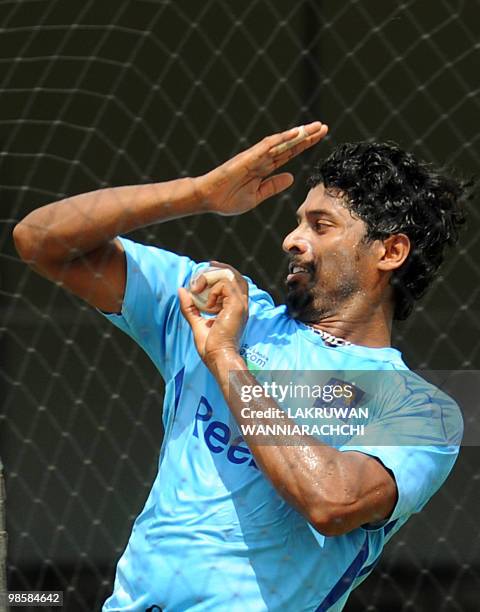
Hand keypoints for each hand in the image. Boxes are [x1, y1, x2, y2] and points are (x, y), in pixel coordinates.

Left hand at [178, 262, 247, 369]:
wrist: (218, 358)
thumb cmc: (211, 347)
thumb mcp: (197, 323)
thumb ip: (190, 307)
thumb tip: (182, 290)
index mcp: (235, 308)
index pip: (234, 281)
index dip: (221, 271)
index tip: (206, 270)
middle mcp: (241, 304)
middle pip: (234, 274)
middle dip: (216, 270)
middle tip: (199, 276)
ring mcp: (241, 304)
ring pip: (228, 276)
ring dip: (209, 279)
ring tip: (197, 291)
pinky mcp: (236, 305)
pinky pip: (224, 285)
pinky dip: (212, 290)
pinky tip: (206, 305)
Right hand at [194, 121, 327, 215]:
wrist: (209, 199)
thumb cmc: (228, 199)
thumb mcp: (257, 196)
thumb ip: (273, 186)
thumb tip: (291, 177)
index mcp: (264, 169)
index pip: (288, 155)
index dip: (303, 146)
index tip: (318, 139)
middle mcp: (262, 159)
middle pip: (288, 146)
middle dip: (306, 137)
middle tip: (323, 127)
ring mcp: (256, 157)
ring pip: (281, 143)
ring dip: (298, 135)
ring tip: (315, 127)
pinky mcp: (249, 157)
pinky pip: (268, 146)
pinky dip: (282, 139)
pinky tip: (295, 134)